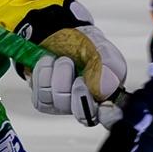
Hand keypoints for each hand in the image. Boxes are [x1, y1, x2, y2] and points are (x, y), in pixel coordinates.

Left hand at [19, 0, 126, 126]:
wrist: (58, 33)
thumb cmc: (85, 45)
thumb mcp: (102, 49)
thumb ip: (108, 66)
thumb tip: (103, 89)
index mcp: (107, 95)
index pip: (111, 118)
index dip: (108, 116)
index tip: (104, 106)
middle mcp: (86, 105)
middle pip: (83, 116)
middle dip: (79, 92)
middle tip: (78, 74)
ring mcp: (64, 105)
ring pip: (60, 102)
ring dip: (60, 74)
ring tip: (63, 60)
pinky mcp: (45, 101)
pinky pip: (41, 95)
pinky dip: (44, 74)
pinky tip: (49, 62)